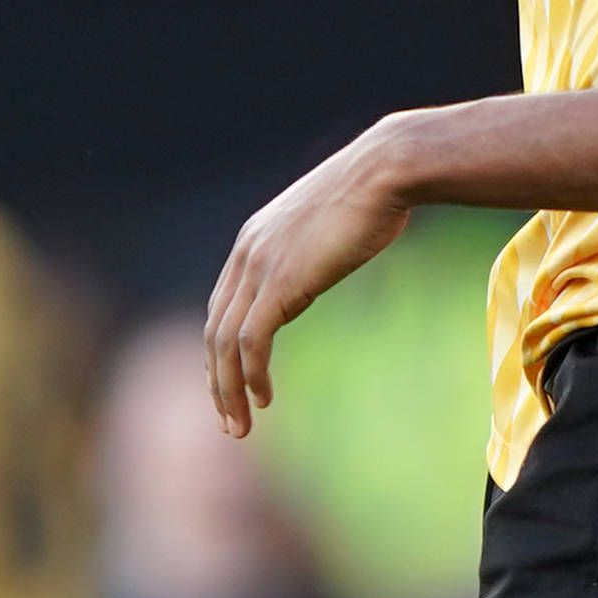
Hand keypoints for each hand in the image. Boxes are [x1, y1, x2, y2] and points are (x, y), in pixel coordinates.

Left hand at [204, 134, 415, 437]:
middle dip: (216, 381)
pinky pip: (250, 340)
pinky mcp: (279, 282)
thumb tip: (318, 265)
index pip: (221, 308)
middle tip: (227, 421)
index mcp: (252, 241)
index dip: (220, 352)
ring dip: (228, 390)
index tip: (230, 386)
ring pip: (225, 343)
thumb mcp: (329, 226)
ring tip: (239, 426)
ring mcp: (258, 267)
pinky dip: (251, 374)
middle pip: (213, 330)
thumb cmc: (372, 194)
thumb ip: (310, 252)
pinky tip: (262, 399)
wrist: (383, 171)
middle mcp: (245, 254)